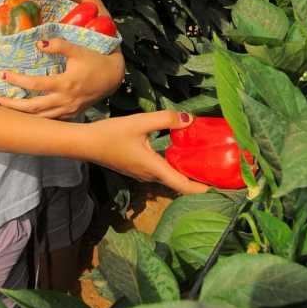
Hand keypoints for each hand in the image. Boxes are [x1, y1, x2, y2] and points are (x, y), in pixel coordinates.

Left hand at [0, 38, 124, 119]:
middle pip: (33, 108)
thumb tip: (39, 44)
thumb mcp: (78, 50)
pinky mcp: (71, 115)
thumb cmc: (95, 62)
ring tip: (5, 110)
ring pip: (41, 119)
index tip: (4, 74)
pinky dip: (36, 122)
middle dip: (12, 105)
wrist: (113, 78)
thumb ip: (59, 45)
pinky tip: (24, 118)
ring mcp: (68, 111)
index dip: (18, 80)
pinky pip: (51, 122)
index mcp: (65, 84)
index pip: (36, 84)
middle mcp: (65, 100)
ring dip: (21, 116)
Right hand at [87, 110, 209, 194]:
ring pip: (169, 176)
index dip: (202, 188)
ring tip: (201, 157)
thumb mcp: (140, 122)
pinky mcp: (136, 169)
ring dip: (185, 170)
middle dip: (198, 177)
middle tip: (215, 166)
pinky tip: (177, 151)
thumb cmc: (111, 134)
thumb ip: (165, 119)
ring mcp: (142, 174)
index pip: (183, 186)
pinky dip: (173, 165)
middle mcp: (150, 176)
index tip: (220, 185)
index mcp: (154, 168)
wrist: (86, 143)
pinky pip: (161, 171)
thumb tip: (190, 119)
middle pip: (179, 182)